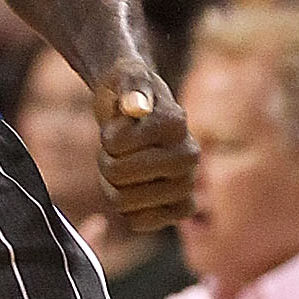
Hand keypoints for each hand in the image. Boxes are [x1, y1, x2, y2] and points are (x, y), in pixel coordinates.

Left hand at [93, 59, 196, 230]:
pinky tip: (136, 189)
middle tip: (120, 149)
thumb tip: (137, 106)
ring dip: (114, 186)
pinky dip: (128, 209)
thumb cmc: (128, 91)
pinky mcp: (182, 208)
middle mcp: (190, 156)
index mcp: (177, 124)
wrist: (138, 109)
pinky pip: (140, 222)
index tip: (122, 123)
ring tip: (127, 165)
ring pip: (124, 202)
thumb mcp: (124, 76)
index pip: (115, 144)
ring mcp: (188, 184)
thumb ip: (131, 85)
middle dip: (108, 162)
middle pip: (117, 175)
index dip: (109, 136)